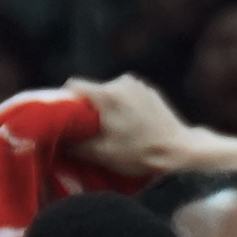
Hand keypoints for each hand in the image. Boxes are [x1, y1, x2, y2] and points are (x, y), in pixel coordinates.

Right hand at [68, 74, 190, 180]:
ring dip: (108, 107)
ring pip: (110, 92)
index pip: (74, 85)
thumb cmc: (139, 154)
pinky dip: (124, 107)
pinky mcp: (150, 91)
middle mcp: (121, 82)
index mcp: (107, 95)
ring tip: (116, 130)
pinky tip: (132, 126)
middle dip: (89, 107)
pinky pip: (127, 95)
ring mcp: (138, 85)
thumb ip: (74, 143)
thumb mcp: (101, 153)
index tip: (67, 116)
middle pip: (93, 89)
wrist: (179, 151)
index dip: (66, 99)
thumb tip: (57, 137)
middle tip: (93, 130)